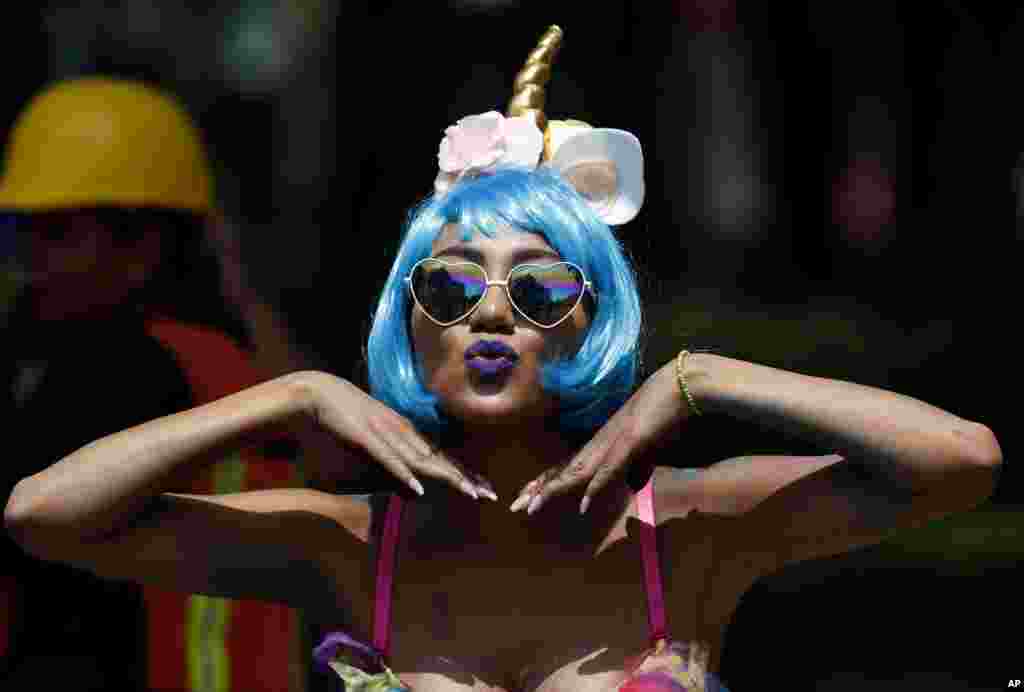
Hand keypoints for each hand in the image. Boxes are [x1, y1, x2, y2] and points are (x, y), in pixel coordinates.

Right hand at [302, 372, 495, 499]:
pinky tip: (418, 489)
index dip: (462, 472)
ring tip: (468, 492)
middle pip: (438, 459)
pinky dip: (404, 474)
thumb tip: (405, 481)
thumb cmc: (346, 416)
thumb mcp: (373, 441)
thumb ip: (390, 460)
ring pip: (421, 460)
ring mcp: (386, 433)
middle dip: (464, 478)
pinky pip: (389, 459)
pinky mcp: (367, 438)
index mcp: (405, 432)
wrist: (321, 391)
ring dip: (446, 477)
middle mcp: (402, 432)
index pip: (439, 455)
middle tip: (488, 495)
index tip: (482, 486)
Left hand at [509, 358, 692, 514]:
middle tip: (514, 506)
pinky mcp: (630, 442)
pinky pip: (609, 468)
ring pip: (578, 470)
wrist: (678, 387)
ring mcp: (612, 443)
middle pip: (564, 470)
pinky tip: (582, 504)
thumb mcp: (647, 449)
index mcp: (602, 446)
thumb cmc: (661, 415)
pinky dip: (595, 486)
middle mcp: (600, 445)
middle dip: (539, 489)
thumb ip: (638, 467)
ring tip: (532, 506)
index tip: (526, 498)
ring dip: (555, 490)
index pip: (569, 468)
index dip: (547, 483)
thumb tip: (631, 485)